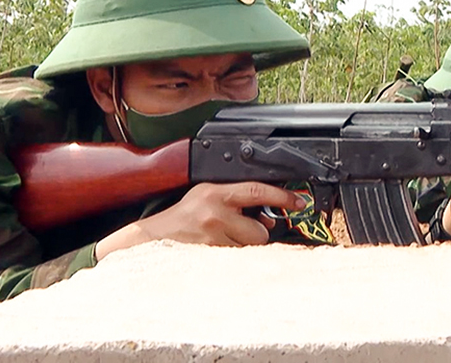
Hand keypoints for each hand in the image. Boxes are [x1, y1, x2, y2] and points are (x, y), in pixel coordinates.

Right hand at [95, 182, 305, 259]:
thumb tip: (268, 217)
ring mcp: (213, 235)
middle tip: (239, 231)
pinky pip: (237, 260)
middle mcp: (215, 212)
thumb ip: (236, 202)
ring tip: (223, 240)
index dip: (281, 196)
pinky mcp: (210, 255)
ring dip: (243, 247)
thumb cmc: (182, 218)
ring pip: (250, 248)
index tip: (298, 201)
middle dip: (256, 234)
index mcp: (216, 192)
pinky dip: (233, 257)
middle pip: (260, 230)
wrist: (152, 238)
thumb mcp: (207, 197)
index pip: (257, 190)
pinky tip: (217, 250)